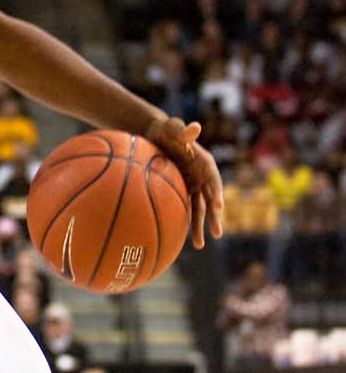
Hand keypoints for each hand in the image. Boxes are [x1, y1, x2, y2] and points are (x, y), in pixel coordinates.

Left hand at [145, 115, 223, 249]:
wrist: (154, 135)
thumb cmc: (164, 129)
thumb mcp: (172, 127)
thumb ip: (182, 130)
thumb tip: (195, 127)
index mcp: (204, 162)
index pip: (213, 179)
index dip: (217, 192)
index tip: (218, 205)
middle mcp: (202, 176)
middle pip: (211, 198)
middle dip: (215, 216)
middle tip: (217, 233)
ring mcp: (193, 185)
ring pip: (200, 208)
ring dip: (201, 226)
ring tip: (200, 245)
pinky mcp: (183, 191)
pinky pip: (186, 208)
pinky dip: (186, 222)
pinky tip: (184, 239)